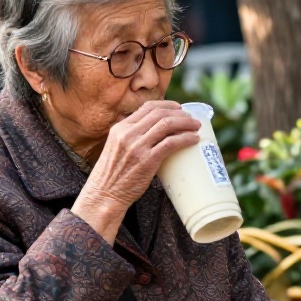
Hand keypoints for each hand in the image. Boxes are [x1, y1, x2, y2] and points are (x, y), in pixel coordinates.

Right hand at [72, 101, 199, 241]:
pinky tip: (193, 139)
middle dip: (180, 113)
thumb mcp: (116, 147)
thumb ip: (130, 138)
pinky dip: (185, 139)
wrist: (104, 195)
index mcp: (120, 128)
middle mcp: (128, 133)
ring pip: (167, 125)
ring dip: (186, 123)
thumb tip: (153, 133)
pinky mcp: (147, 160)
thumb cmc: (112, 175)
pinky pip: (171, 143)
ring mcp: (137, 146)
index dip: (167, 105)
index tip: (179, 108)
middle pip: (160, 114)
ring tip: (196, 127)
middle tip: (192, 119)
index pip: (147, 107)